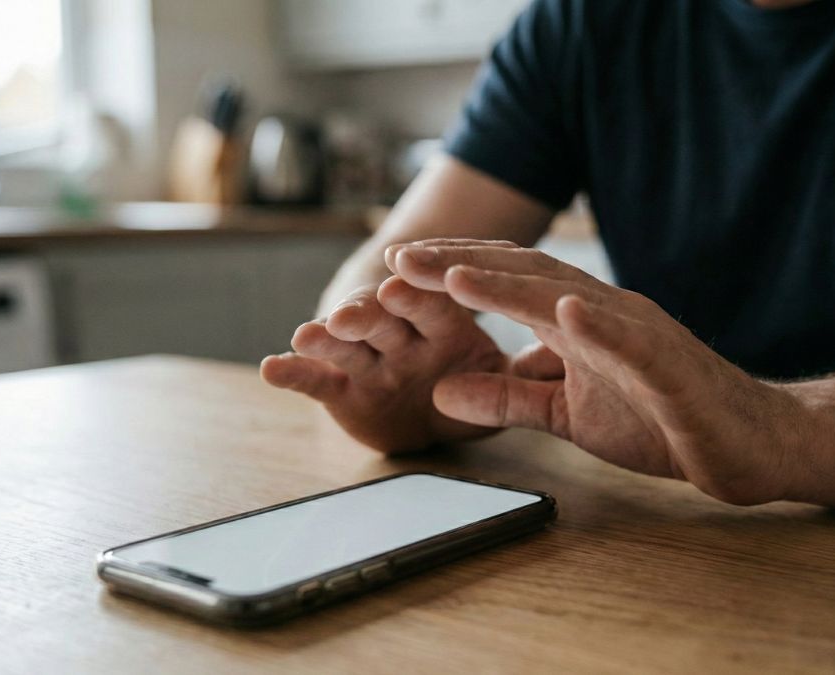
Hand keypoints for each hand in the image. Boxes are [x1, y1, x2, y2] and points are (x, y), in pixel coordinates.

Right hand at [261, 240, 545, 453]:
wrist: (433, 421)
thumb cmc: (473, 390)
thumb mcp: (507, 385)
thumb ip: (527, 376)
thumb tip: (562, 354)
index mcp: (447, 324)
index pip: (439, 301)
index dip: (426, 287)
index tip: (407, 268)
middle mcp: (401, 335)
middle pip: (386, 317)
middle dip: (373, 310)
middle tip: (364, 305)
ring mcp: (368, 360)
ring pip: (347, 343)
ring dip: (329, 335)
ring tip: (308, 335)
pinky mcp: (341, 391)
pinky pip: (317, 383)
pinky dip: (293, 376)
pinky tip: (272, 369)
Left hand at [388, 240, 807, 504]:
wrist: (748, 444)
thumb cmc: (660, 420)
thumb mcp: (565, 413)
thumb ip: (508, 397)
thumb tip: (442, 390)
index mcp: (580, 321)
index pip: (509, 282)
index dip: (453, 271)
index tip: (396, 268)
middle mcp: (607, 313)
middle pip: (528, 276)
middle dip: (463, 265)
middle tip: (401, 258)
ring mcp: (641, 335)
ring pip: (571, 300)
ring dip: (513, 285)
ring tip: (458, 274)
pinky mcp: (673, 369)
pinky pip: (635, 344)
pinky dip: (601, 326)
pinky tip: (568, 311)